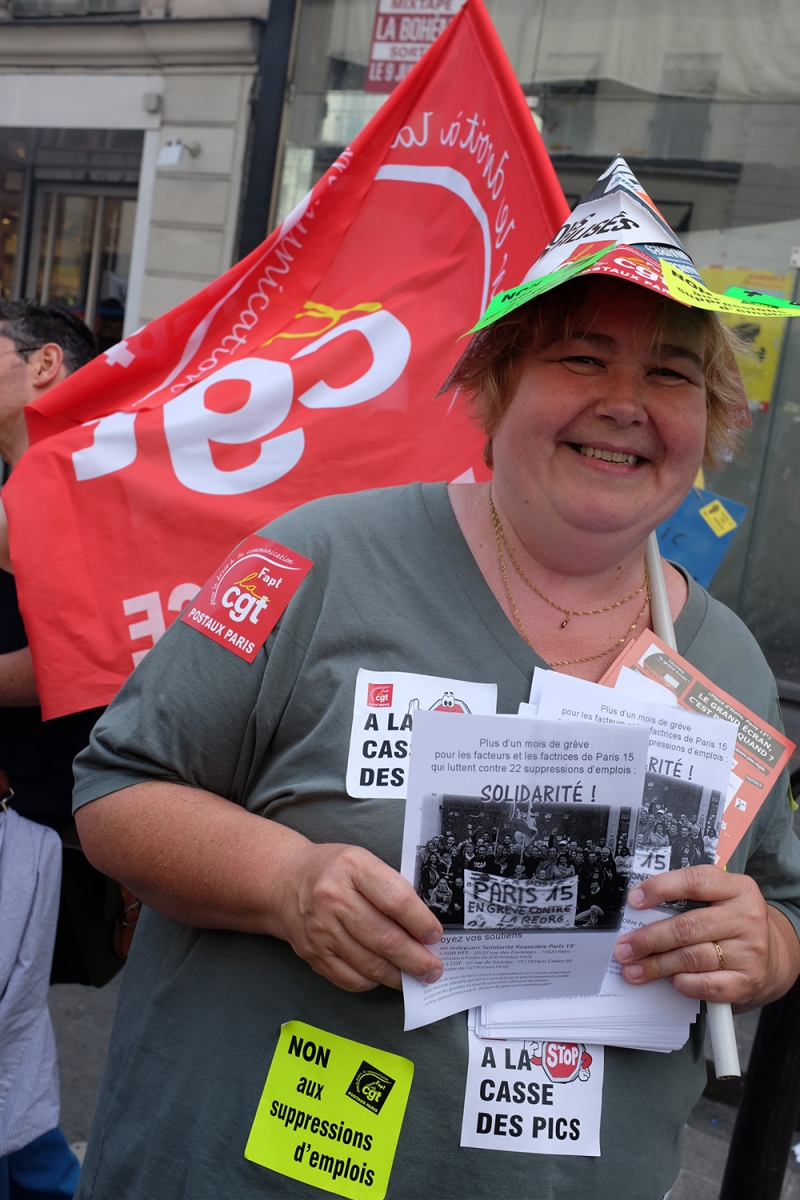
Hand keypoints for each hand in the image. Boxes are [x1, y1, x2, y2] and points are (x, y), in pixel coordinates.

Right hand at [274, 842, 443, 993]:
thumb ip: (391, 887)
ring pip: (370, 963)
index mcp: (353, 867)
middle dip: (416, 959)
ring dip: (399, 975)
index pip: (396, 899)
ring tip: (416, 977)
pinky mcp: (313, 954)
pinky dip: (373, 981)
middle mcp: (334, 898)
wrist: (284, 882)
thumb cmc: (334, 871)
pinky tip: (384, 976)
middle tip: (433, 968)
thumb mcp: (363, 861)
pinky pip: (350, 978)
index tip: (435, 935)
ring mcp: (321, 929)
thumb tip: (423, 926)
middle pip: (385, 938)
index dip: (420, 922)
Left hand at [613, 865, 799, 1008]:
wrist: (773, 955)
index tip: (633, 901)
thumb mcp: (719, 900)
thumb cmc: (732, 923)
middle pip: (687, 927)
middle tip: (624, 948)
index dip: (660, 888)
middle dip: (649, 939)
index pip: (694, 881)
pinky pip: (707, 984)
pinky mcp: (748, 981)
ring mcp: (750, 951)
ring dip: (657, 965)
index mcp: (736, 888)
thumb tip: (640, 910)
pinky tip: (671, 981)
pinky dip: (684, 983)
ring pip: (692, 958)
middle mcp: (746, 917)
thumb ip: (688, 900)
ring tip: (634, 969)